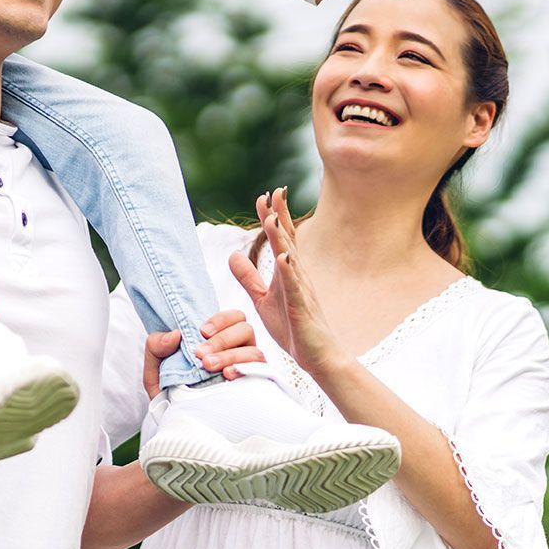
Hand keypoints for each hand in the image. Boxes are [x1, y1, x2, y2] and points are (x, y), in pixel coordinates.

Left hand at [140, 310, 262, 398]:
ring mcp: (247, 369)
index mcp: (218, 341)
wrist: (176, 424)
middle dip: (222, 339)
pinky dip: (245, 369)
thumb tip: (175, 335)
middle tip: (201, 355)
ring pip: (253, 351)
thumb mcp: (155, 369)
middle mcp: (237, 351)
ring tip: (209, 367)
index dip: (221, 320)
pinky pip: (260, 372)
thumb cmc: (169, 393)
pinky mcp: (253, 386)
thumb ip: (156, 346)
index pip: (233, 318)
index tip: (202, 332)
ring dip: (231, 355)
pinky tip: (228, 375)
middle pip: (245, 329)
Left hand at [228, 188, 347, 377]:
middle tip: (274, 191)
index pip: (280, 238)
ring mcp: (301, 291)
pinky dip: (289, 272)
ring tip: (272, 218)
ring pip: (291, 259)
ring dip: (282, 238)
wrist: (317, 356)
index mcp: (288, 272)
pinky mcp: (301, 308)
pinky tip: (283, 257)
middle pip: (288, 240)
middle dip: (280, 216)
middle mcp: (297, 275)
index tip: (263, 195)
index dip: (272, 217)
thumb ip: (248, 277)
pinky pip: (295, 288)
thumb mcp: (262, 299)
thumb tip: (232, 255)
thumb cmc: (292, 327)